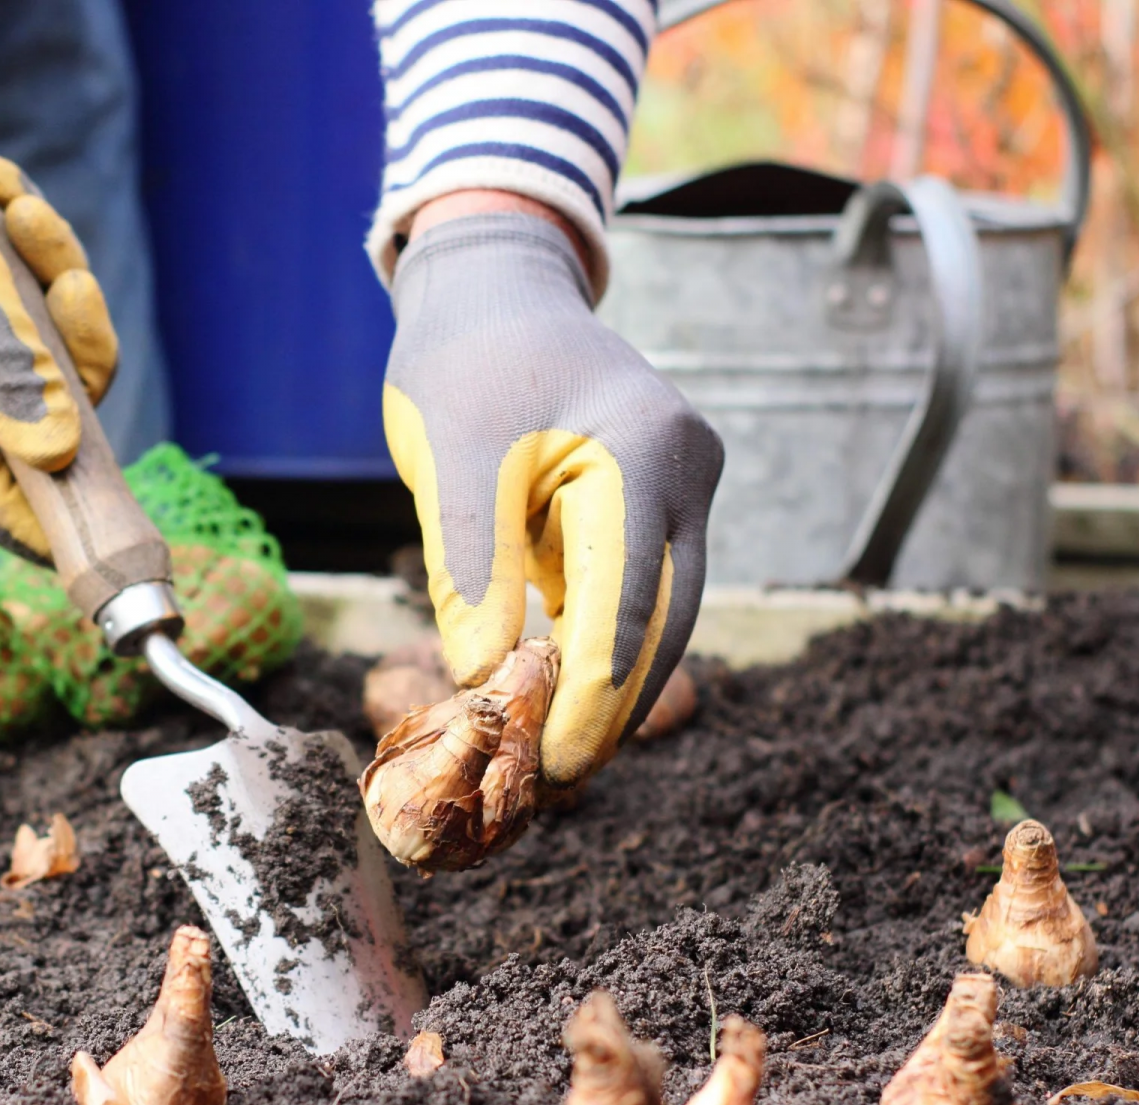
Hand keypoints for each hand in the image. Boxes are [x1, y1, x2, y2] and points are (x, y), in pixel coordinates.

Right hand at [0, 0, 116, 558]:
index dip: (45, 516)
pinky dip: (12, 234)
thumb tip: (59, 457)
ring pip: (22, 335)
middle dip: (64, 344)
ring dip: (41, 269)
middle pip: (21, 406)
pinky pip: (0, 283)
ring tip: (12, 202)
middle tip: (72, 285)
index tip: (105, 528)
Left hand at [384, 207, 722, 787]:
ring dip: (614, 682)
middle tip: (556, 783)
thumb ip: (472, 567)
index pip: (625, 604)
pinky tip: (563, 694)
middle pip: (663, 619)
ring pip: (662, 611)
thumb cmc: (464, 360)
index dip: (590, 697)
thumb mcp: (451, 457)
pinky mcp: (662, 498)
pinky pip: (641, 585)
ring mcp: (685, 482)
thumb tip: (484, 681)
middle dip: (612, 706)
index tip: (552, 766)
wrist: (494, 288)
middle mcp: (687, 467)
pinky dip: (604, 640)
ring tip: (558, 756)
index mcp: (645, 450)